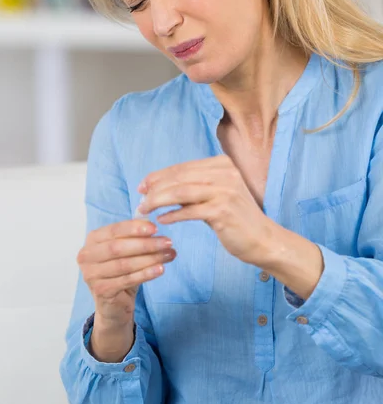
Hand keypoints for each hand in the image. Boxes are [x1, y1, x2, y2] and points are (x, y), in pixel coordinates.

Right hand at [77, 219, 176, 325]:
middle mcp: (87, 256)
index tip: (156, 228)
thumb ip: (135, 236)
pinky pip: (127, 280)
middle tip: (167, 242)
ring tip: (169, 255)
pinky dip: (145, 274)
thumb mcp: (126, 250)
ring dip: (150, 259)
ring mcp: (91, 274)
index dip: (135, 228)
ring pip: (124, 264)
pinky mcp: (101, 291)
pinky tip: (160, 269)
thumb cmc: (121, 270)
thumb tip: (152, 224)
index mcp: (92, 239)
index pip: (114, 230)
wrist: (114, 303)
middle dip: (146, 244)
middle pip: (118, 247)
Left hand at [137, 155, 272, 264]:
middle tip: (139, 198)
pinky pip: (189, 211)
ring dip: (158, 201)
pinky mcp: (223, 210)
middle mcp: (225, 173)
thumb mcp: (216, 195)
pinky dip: (173, 215)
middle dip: (155, 188)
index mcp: (222, 164)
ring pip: (181, 192)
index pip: (182, 167)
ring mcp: (225, 190)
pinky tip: (162, 220)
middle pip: (179, 177)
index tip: (142, 185)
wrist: (263, 239)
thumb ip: (193, 187)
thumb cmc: (236, 218)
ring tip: (144, 209)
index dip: (159, 176)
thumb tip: (158, 187)